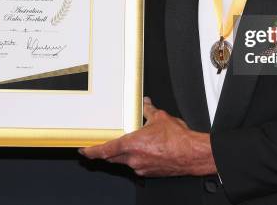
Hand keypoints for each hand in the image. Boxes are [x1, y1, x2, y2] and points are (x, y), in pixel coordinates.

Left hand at [79, 97, 216, 176]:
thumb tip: (145, 104)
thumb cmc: (178, 139)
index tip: (84, 150)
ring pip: (125, 162)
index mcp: (132, 144)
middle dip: (107, 152)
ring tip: (134, 144)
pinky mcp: (150, 173)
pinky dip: (137, 158)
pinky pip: (138, 166)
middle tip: (102, 147)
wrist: (192, 154)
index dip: (91, 151)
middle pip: (112, 158)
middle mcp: (134, 159)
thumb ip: (149, 110)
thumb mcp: (160, 118)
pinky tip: (148, 151)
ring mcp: (141, 168)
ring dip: (125, 154)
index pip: (104, 150)